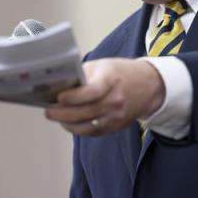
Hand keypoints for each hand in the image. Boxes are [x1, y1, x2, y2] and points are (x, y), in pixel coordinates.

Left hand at [44, 58, 164, 135]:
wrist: (148, 86)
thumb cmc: (121, 72)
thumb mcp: (102, 65)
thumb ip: (83, 74)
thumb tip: (60, 84)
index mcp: (111, 80)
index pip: (91, 91)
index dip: (73, 96)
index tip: (58, 97)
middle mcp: (115, 100)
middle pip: (85, 111)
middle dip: (62, 113)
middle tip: (48, 110)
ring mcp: (115, 116)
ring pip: (86, 126)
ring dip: (67, 123)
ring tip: (55, 116)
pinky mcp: (115, 127)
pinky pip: (92, 132)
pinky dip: (78, 129)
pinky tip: (68, 122)